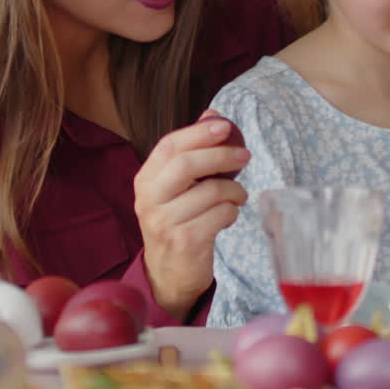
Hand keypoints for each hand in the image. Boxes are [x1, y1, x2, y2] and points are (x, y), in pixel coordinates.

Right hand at [134, 110, 250, 319]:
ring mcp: (165, 222)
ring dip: (234, 190)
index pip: (169, 146)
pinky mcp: (185, 241)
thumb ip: (191, 151)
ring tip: (237, 195)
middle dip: (221, 155)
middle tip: (244, 155)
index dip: (199, 133)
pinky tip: (228, 215)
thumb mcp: (177, 187)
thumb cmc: (177, 221)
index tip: (225, 126)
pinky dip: (232, 212)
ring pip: (211, 191)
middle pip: (187, 165)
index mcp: (145, 180)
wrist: (168, 272)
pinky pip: (221, 215)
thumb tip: (213, 115)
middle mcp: (149, 199)